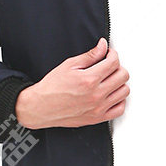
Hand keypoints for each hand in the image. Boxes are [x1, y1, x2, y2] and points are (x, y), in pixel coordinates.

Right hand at [15, 38, 129, 128]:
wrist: (41, 107)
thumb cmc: (52, 87)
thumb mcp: (69, 65)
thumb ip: (90, 55)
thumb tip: (102, 46)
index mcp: (89, 79)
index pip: (114, 62)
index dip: (113, 54)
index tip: (109, 54)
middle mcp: (96, 95)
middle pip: (123, 76)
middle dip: (117, 67)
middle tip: (109, 66)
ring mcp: (98, 108)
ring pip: (124, 91)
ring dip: (119, 83)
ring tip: (109, 80)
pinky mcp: (97, 118)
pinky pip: (120, 109)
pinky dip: (119, 100)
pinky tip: (111, 94)